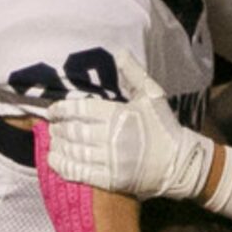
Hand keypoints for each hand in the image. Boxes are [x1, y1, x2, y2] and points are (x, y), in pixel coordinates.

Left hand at [47, 50, 213, 201]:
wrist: (179, 163)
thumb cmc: (163, 127)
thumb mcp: (152, 96)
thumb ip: (133, 74)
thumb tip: (119, 52)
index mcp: (119, 115)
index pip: (81, 110)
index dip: (62, 110)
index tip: (52, 111)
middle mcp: (112, 138)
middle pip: (74, 132)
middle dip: (58, 129)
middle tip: (52, 127)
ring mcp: (111, 161)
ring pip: (75, 152)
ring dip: (59, 146)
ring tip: (53, 142)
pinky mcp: (111, 180)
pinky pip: (81, 173)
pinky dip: (64, 166)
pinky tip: (55, 161)